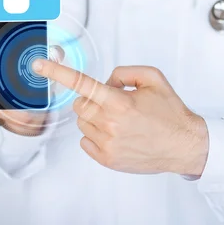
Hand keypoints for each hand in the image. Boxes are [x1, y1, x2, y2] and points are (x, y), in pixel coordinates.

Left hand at [32, 59, 208, 175]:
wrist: (184, 144)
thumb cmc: (170, 112)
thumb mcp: (153, 79)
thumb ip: (124, 72)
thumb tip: (105, 81)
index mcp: (120, 101)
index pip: (82, 83)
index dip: (57, 72)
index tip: (39, 64)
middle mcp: (110, 123)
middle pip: (79, 104)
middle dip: (92, 100)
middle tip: (114, 103)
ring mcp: (107, 144)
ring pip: (82, 122)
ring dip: (95, 117)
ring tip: (120, 120)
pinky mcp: (107, 159)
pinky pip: (85, 141)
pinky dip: (96, 134)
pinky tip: (117, 134)